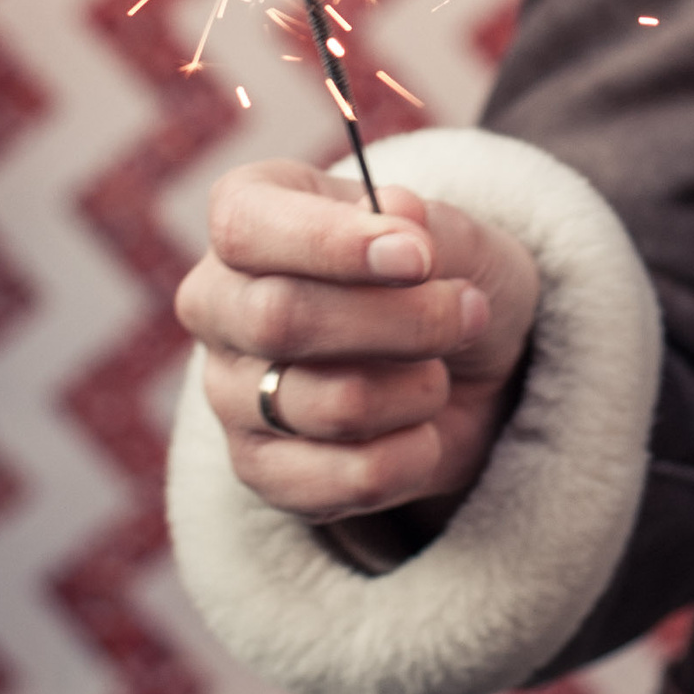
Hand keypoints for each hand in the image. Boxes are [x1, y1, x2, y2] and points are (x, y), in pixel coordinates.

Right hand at [175, 159, 539, 524]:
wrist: (474, 366)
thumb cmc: (448, 276)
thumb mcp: (456, 233)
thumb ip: (425, 223)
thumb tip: (397, 214)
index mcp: (249, 214)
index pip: (245, 226)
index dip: (333, 243)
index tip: (418, 258)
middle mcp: (218, 302)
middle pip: (280, 319)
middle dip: (403, 321)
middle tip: (467, 311)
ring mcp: (229, 392)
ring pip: (326, 403)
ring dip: (419, 388)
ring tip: (437, 372)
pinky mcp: (261, 470)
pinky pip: (341, 480)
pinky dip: (412, 454)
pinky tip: (422, 431)